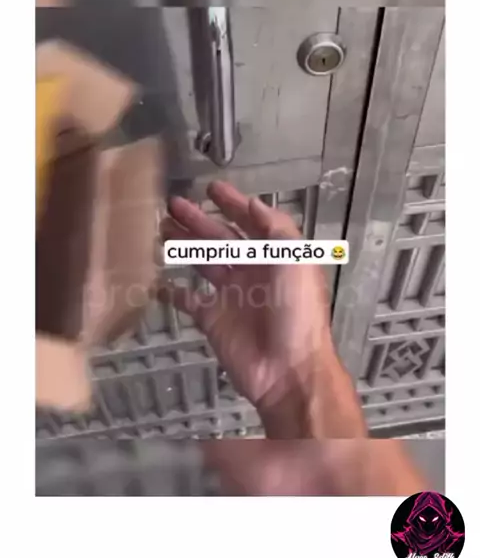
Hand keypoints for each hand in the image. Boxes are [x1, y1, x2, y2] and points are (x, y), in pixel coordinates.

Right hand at [161, 181, 363, 437]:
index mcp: (274, 257)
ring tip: (162, 229)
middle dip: (199, 220)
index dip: (233, 203)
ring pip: (203, 263)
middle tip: (174, 204)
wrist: (288, 369)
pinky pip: (189, 300)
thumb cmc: (296, 313)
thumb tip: (253, 203)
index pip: (250, 222)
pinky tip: (157, 279)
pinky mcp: (212, 319)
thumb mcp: (295, 261)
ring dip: (185, 245)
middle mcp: (252, 272)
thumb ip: (275, 229)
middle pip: (221, 239)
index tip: (212, 188)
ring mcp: (231, 296)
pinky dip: (173, 291)